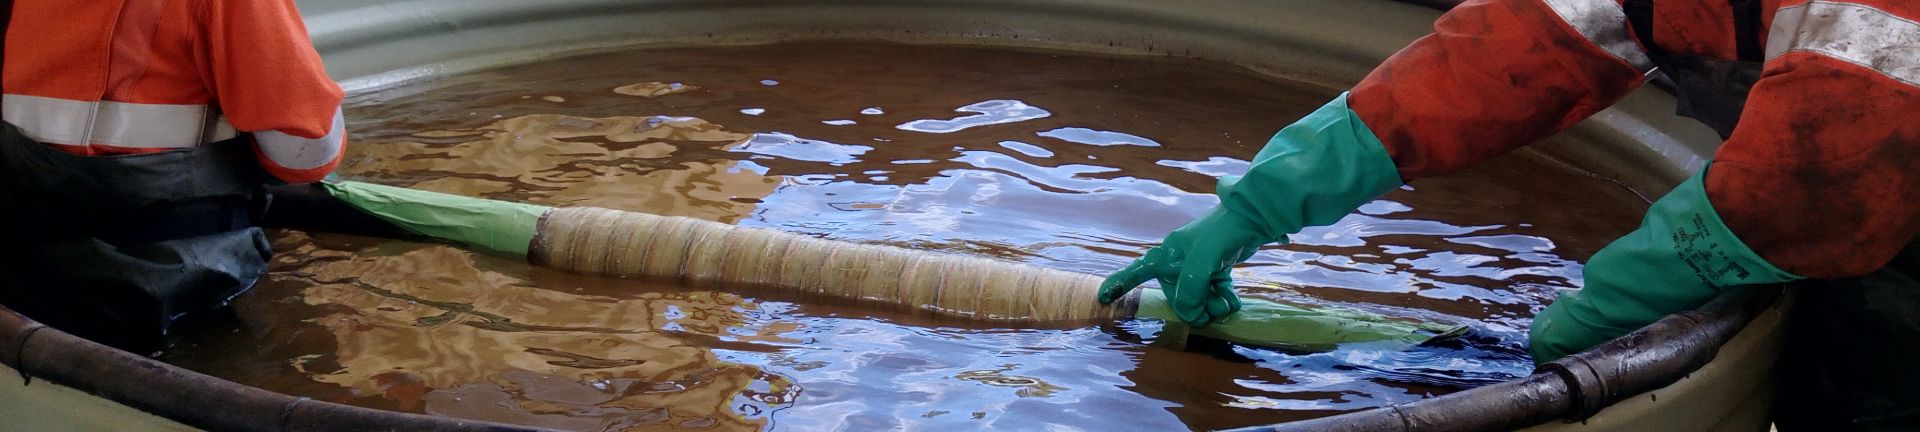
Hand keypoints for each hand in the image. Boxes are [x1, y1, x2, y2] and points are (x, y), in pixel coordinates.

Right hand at [1098, 206, 1272, 326]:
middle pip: (1176, 294)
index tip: (1103, 297)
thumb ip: (1191, 286)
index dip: (1121, 284)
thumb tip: (1186, 310)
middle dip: (1190, 308)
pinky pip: (1213, 292)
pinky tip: (1231, 301)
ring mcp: (1198, 266)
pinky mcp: (1216, 269)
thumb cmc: (1224, 232)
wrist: (1255, 218)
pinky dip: (1222, 300)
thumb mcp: (1204, 258)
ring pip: (1197, 296)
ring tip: (1224, 305)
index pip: (1139, 270)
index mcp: (1169, 253)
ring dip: (1210, 306)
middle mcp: (1180, 260)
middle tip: (1206, 315)